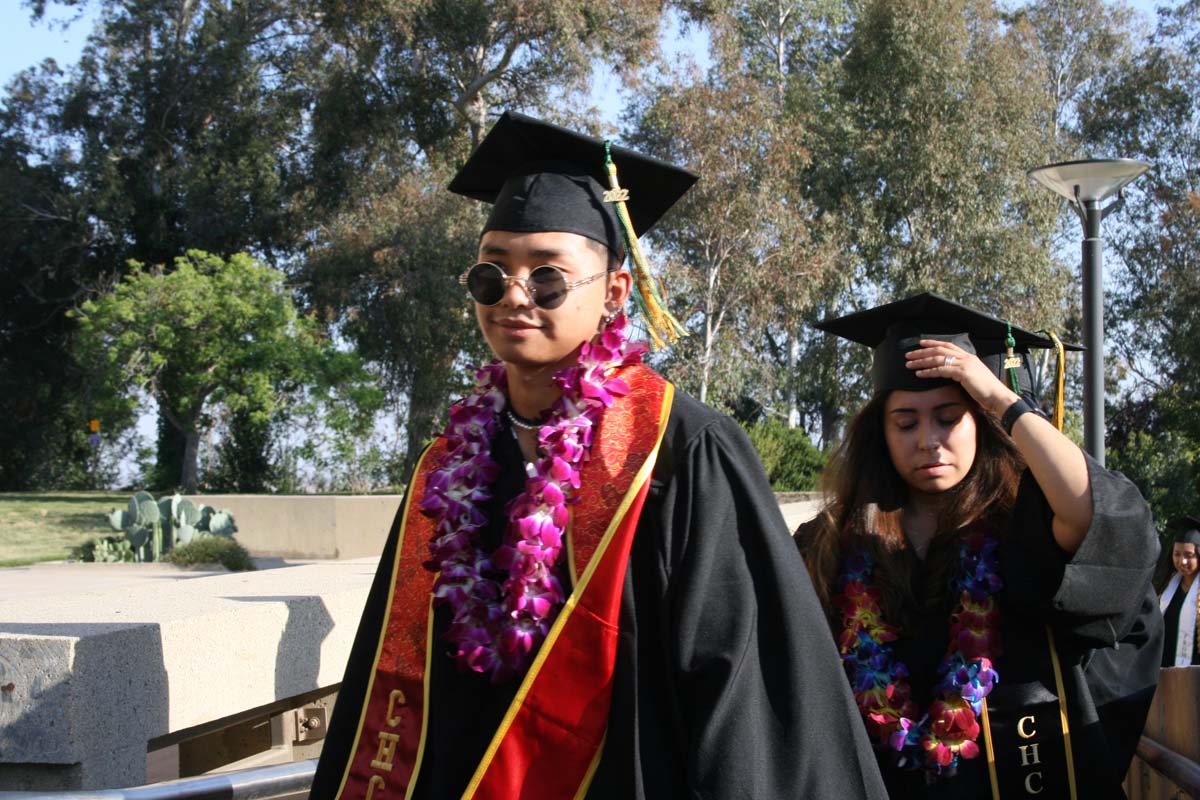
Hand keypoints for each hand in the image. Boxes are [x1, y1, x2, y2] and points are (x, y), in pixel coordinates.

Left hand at [905, 339, 1019, 415]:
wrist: (998, 396)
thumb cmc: (986, 390)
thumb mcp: (973, 377)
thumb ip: (962, 373)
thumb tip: (950, 373)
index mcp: (968, 356)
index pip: (948, 345)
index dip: (933, 343)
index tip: (921, 343)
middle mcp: (966, 357)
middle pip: (939, 350)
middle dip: (922, 351)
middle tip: (908, 355)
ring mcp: (964, 364)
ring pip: (938, 359)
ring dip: (921, 361)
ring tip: (908, 364)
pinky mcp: (963, 372)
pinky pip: (941, 370)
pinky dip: (928, 371)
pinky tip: (919, 374)